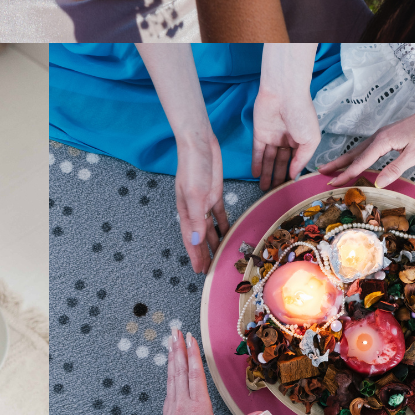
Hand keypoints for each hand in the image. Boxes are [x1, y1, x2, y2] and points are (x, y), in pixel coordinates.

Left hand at [155, 328, 271, 414]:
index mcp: (198, 407)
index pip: (196, 374)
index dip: (193, 354)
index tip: (190, 337)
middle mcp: (182, 404)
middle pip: (180, 370)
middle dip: (178, 349)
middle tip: (174, 331)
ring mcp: (171, 409)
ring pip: (171, 377)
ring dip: (172, 358)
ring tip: (170, 343)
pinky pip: (168, 388)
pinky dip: (169, 374)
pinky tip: (170, 370)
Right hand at [175, 131, 226, 273]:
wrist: (199, 143)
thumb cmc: (192, 166)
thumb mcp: (194, 192)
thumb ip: (196, 217)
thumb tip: (197, 240)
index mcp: (186, 210)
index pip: (191, 239)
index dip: (195, 255)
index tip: (199, 271)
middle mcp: (195, 209)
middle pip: (200, 236)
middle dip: (204, 253)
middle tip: (209, 270)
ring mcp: (205, 201)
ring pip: (210, 228)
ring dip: (214, 242)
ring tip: (220, 257)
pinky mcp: (214, 193)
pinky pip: (220, 214)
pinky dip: (223, 225)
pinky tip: (228, 233)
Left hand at [252, 45, 321, 188]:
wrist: (284, 95)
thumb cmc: (302, 114)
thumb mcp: (310, 140)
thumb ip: (302, 159)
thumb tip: (294, 174)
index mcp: (302, 140)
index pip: (296, 161)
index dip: (292, 174)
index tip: (289, 189)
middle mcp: (287, 140)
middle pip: (281, 163)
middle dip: (278, 178)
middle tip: (274, 194)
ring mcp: (272, 137)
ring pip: (269, 160)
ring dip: (267, 174)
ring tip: (264, 190)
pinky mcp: (259, 133)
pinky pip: (257, 152)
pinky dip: (256, 163)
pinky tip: (256, 175)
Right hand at [320, 102, 414, 186]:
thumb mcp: (414, 154)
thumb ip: (394, 169)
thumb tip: (377, 184)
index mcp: (382, 142)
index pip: (360, 163)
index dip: (346, 175)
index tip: (333, 184)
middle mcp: (378, 138)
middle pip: (353, 154)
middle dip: (337, 164)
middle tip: (321, 172)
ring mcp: (382, 135)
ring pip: (358, 150)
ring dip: (345, 159)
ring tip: (333, 167)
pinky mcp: (387, 135)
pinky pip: (366, 147)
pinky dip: (357, 155)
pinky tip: (357, 158)